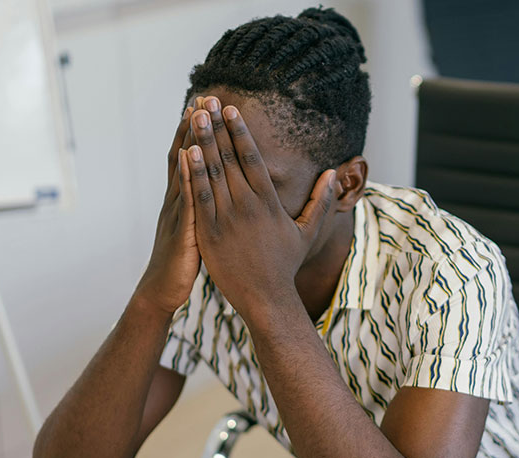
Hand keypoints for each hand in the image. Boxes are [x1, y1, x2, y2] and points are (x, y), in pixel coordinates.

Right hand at [135, 106, 201, 315]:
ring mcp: (177, 213)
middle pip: (184, 156)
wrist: (161, 291)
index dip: (195, 133)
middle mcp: (176, 201)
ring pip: (183, 171)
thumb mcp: (195, 231)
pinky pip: (185, 199)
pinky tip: (188, 156)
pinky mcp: (181, 230)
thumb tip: (214, 195)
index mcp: (183, 201)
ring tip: (195, 114)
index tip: (204, 106)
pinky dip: (186, 176)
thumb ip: (200, 210)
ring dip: (188, 141)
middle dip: (192, 127)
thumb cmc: (182, 262)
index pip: (189, 160)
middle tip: (202, 97)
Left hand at [185, 98, 336, 317]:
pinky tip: (185, 151)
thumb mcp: (307, 232)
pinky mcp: (208, 232)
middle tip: (207, 100)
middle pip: (229, 157)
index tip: (231, 110)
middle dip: (217, 126)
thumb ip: (320, 201)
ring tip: (193, 116)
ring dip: (202, 141)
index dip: (241, 131)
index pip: (252, 157)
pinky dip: (191, 173)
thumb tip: (333, 174)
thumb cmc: (285, 264)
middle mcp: (247, 204)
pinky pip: (199, 197)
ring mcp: (226, 218)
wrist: (265, 296)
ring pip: (212, 172)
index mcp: (268, 201)